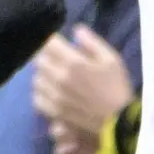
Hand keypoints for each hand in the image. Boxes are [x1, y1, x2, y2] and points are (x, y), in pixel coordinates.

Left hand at [33, 26, 134, 153]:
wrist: (117, 123)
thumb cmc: (117, 88)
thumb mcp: (112, 60)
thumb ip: (92, 43)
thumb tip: (76, 30)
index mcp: (73, 62)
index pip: (48, 44)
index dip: (48, 39)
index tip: (54, 40)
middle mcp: (59, 77)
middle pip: (38, 60)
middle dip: (44, 56)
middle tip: (53, 56)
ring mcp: (54, 96)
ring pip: (35, 79)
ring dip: (42, 74)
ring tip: (51, 74)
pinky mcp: (53, 111)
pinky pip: (36, 98)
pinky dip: (40, 92)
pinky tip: (49, 91)